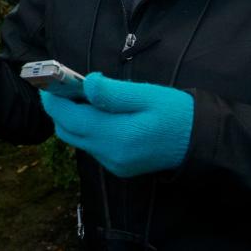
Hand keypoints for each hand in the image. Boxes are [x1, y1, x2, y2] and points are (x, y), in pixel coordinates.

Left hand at [40, 72, 194, 177]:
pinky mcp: (118, 167)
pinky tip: (99, 113)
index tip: (48, 83)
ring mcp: (113, 164)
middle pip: (67, 131)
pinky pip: (91, 146)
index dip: (53, 100)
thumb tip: (86, 84)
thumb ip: (113, 93)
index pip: (68, 118)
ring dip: (73, 118)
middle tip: (65, 86)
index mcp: (115, 136)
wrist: (201, 142)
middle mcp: (109, 154)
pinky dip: (87, 129)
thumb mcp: (146, 95)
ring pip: (77, 139)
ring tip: (83, 96)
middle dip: (59, 109)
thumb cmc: (176, 113)